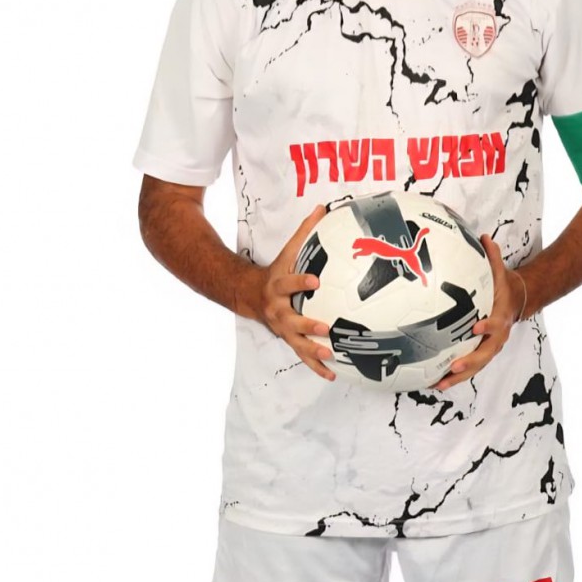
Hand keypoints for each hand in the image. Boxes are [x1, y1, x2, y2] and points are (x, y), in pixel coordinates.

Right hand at [248, 205, 336, 381]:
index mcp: (278, 286)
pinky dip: (316, 365)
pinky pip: (302, 355)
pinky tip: (332, 373)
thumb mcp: (287, 252)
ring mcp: (282, 327)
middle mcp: (278, 310)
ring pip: (296, 342)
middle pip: (291, 319)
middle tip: (325, 328)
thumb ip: (305, 232)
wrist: (249, 295)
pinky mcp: (288, 339)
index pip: (288, 282)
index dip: (300, 281)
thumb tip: (323, 208)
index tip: (315, 280)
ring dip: (313, 351)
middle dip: (307, 325)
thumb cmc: (276, 272)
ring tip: (330, 356)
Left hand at [433, 234, 524, 389]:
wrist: (516, 302)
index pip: (495, 323)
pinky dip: (453, 377)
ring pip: (476, 366)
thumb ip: (492, 257)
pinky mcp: (480, 354)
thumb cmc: (503, 287)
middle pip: (485, 353)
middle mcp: (496, 337)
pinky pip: (468, 368)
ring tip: (439, 384)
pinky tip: (433, 382)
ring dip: (458, 376)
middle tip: (455, 365)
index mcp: (500, 317)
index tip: (476, 327)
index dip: (488, 326)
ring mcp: (489, 348)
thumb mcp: (500, 271)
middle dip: (470, 361)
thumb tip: (484, 237)